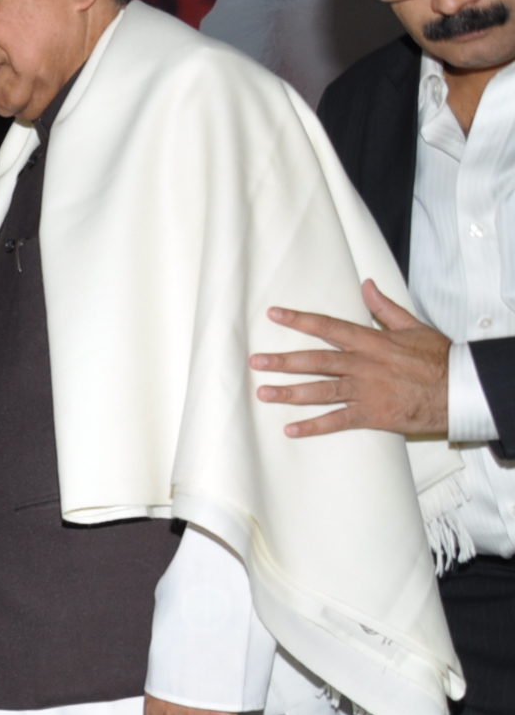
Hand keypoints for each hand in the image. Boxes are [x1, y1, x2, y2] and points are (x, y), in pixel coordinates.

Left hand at [251, 281, 449, 436]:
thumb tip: (367, 285)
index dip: (300, 320)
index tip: (274, 314)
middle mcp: (364, 365)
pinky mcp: (372, 414)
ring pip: (321, 391)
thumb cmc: (438, 358)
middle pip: (317, 360)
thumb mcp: (414, 326)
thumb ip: (385, 308)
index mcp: (372, 341)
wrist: (459, 389)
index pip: (328, 326)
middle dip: (284, 360)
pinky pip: (338, 421)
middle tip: (256, 361)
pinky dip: (314, 426)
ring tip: (263, 392)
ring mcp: (366, 390)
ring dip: (290, 392)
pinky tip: (290, 429)